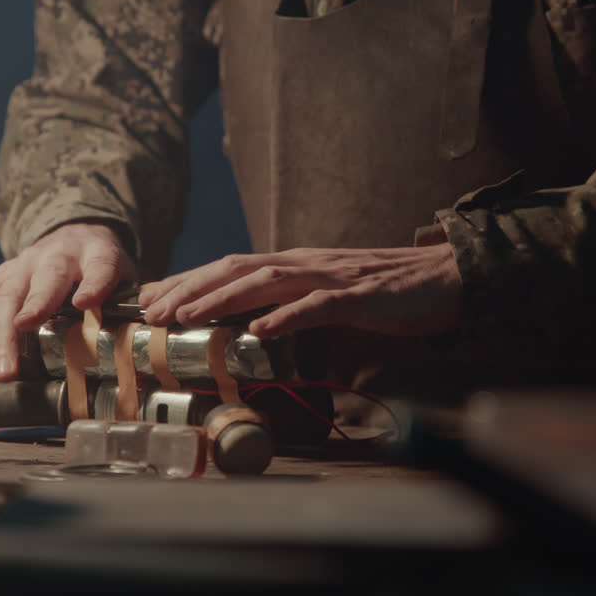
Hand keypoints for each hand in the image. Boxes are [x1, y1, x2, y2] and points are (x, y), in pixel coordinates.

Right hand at [0, 222, 135, 380]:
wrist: (76, 233)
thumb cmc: (100, 267)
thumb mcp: (125, 277)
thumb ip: (127, 304)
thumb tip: (133, 346)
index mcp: (96, 253)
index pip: (99, 266)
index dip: (94, 284)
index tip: (86, 303)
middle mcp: (55, 255)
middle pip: (44, 281)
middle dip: (33, 311)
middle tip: (27, 339)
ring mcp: (23, 265)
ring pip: (5, 294)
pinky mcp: (0, 276)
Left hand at [138, 244, 462, 338]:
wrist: (444, 278)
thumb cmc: (385, 291)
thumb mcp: (328, 294)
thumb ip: (291, 302)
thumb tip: (251, 324)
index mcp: (296, 264)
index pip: (231, 267)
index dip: (189, 280)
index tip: (151, 298)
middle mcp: (305, 263)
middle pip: (237, 268)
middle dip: (191, 288)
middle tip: (154, 310)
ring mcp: (331, 278)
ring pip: (266, 282)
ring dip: (222, 299)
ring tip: (189, 317)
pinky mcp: (359, 297)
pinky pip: (317, 305)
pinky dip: (286, 317)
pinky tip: (260, 331)